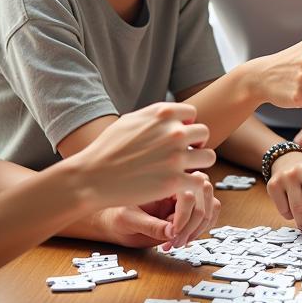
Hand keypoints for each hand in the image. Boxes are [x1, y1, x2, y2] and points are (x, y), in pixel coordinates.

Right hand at [70, 102, 214, 210]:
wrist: (92, 177)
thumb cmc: (107, 149)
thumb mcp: (130, 120)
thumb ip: (155, 115)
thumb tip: (175, 114)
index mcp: (163, 114)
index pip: (192, 114)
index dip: (186, 126)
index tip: (177, 138)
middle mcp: (173, 132)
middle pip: (204, 134)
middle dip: (195, 144)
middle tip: (183, 156)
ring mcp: (176, 157)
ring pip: (209, 157)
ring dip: (199, 164)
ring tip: (184, 171)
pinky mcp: (174, 181)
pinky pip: (200, 180)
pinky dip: (194, 185)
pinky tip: (181, 187)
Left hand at [98, 173, 220, 248]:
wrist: (110, 219)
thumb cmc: (114, 214)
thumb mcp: (127, 219)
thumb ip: (150, 226)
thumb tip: (172, 232)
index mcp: (162, 178)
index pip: (188, 187)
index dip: (184, 213)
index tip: (172, 232)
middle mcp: (177, 184)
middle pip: (205, 192)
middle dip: (194, 220)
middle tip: (176, 239)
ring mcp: (184, 198)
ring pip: (211, 204)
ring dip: (199, 227)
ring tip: (177, 242)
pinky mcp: (187, 211)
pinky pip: (208, 215)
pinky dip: (200, 230)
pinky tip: (181, 241)